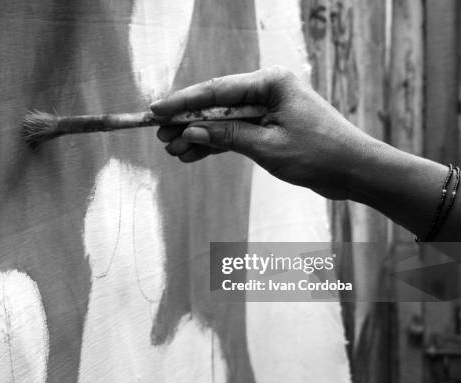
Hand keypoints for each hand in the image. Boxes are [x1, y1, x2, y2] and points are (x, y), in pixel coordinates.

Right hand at [151, 66, 384, 199]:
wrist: (356, 171)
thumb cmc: (319, 154)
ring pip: (223, 120)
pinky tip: (193, 155)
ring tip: (172, 151)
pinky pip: (236, 132)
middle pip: (216, 104)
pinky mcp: (270, 127)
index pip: (216, 91)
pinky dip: (216, 144)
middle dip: (187, 122)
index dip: (183, 102)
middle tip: (160, 137)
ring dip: (199, 136)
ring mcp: (268, 108)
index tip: (156, 111)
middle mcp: (268, 90)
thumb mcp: (268, 147)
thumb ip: (227, 137)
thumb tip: (190, 132)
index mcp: (271, 83)